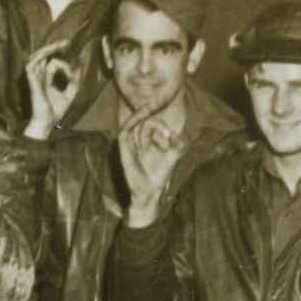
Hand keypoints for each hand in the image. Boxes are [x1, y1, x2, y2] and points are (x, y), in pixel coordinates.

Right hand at [21, 40, 81, 139]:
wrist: (47, 122)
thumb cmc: (55, 112)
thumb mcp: (70, 94)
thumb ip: (74, 81)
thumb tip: (79, 67)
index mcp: (46, 80)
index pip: (52, 64)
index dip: (65, 63)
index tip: (74, 71)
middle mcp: (39, 77)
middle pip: (43, 57)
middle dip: (54, 47)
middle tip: (66, 42)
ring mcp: (34, 78)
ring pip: (36, 57)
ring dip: (47, 49)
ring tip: (59, 44)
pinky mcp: (31, 80)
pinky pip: (31, 64)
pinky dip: (40, 56)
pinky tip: (49, 52)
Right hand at [118, 104, 180, 226]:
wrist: (150, 193)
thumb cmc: (158, 177)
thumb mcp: (172, 158)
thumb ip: (176, 145)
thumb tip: (176, 134)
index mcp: (145, 143)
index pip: (148, 125)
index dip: (159, 123)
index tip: (170, 132)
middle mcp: (136, 143)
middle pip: (140, 122)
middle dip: (149, 113)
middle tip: (158, 107)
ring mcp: (129, 147)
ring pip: (130, 124)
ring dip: (139, 114)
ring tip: (150, 106)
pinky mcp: (124, 152)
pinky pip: (124, 134)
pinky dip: (130, 124)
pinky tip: (140, 117)